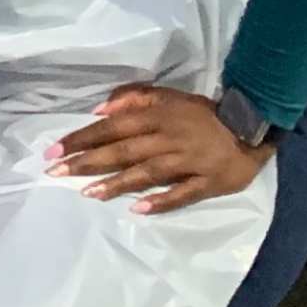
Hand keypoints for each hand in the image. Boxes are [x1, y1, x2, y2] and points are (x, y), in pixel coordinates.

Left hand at [51, 85, 267, 214]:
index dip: (83, 138)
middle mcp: (169, 138)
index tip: (54, 150)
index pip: (113, 127)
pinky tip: (138, 209)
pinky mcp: (207, 182)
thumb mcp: (170, 96)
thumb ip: (135, 99)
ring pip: (147, 172)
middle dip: (88, 161)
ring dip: (117, 183)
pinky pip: (182, 194)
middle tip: (57, 173)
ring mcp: (188, 161)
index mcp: (159, 116)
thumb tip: (99, 109)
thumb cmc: (204, 113)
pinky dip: (161, 201)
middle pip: (123, 150)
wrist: (252, 124)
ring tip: (88, 193)